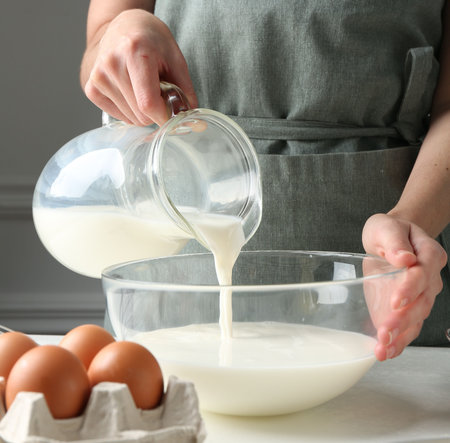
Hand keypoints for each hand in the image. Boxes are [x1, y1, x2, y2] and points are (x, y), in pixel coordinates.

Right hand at [83, 9, 197, 125]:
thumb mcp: (175, 59)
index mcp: (135, 52)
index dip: (163, 117)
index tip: (172, 117)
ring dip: (143, 112)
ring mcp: (98, 76)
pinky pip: (118, 116)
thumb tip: (191, 119)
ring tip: (144, 88)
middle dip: (156, 111)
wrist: (124, 26)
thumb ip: (185, 90)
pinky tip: (132, 93)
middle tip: (159, 91)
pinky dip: (130, 111)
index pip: (148, 103)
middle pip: (140, 114)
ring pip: (131, 118)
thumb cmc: (151, 40)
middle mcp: (112, 63)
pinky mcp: (92, 88)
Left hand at [362, 213, 446, 360]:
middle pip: (421, 302)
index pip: (422, 274)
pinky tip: (386, 352)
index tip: (395, 301)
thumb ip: (394, 242)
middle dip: (403, 319)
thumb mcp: (386, 228)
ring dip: (400, 336)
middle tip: (385, 333)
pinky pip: (408, 326)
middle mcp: (430, 278)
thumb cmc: (388, 231)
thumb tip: (404, 258)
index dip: (410, 288)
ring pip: (416, 319)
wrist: (390, 240)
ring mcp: (422, 295)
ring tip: (383, 349)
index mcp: (429, 254)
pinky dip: (398, 341)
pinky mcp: (408, 307)